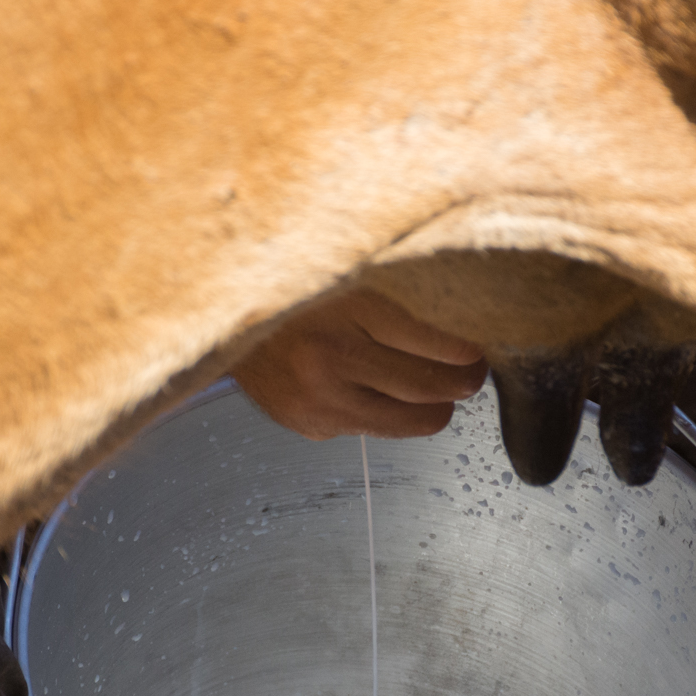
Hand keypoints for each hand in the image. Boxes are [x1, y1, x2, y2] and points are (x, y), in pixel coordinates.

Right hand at [235, 289, 487, 438]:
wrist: (215, 307)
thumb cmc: (292, 282)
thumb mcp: (347, 267)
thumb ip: (400, 287)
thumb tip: (464, 327)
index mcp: (350, 303)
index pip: (442, 342)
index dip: (470, 349)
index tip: (479, 345)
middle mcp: (332, 355)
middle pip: (432, 385)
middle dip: (464, 380)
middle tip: (472, 370)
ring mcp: (318, 397)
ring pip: (412, 418)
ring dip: (435, 405)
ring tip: (438, 386)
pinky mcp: (308, 422)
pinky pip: (373, 427)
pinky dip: (384, 410)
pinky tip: (375, 387)